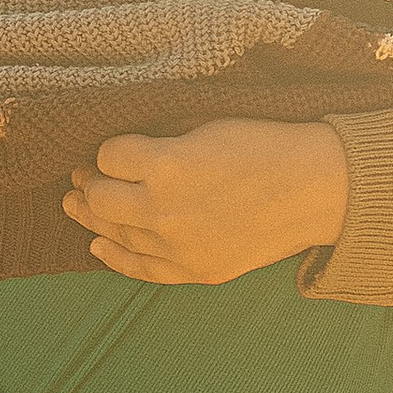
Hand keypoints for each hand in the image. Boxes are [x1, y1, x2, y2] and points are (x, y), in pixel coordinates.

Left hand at [63, 120, 351, 284]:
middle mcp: (164, 211)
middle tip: (83, 175)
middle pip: (100, 199)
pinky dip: (114, 257)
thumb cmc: (266, 145)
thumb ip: (161, 134)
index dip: (106, 150)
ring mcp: (178, 247)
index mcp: (167, 165)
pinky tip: (98, 246)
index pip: (107, 156)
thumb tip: (120, 144)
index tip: (113, 148)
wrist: (316, 188)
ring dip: (93, 219)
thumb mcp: (208, 122)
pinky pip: (141, 270)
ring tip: (76, 205)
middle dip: (88, 183)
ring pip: (115, 235)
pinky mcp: (195, 271)